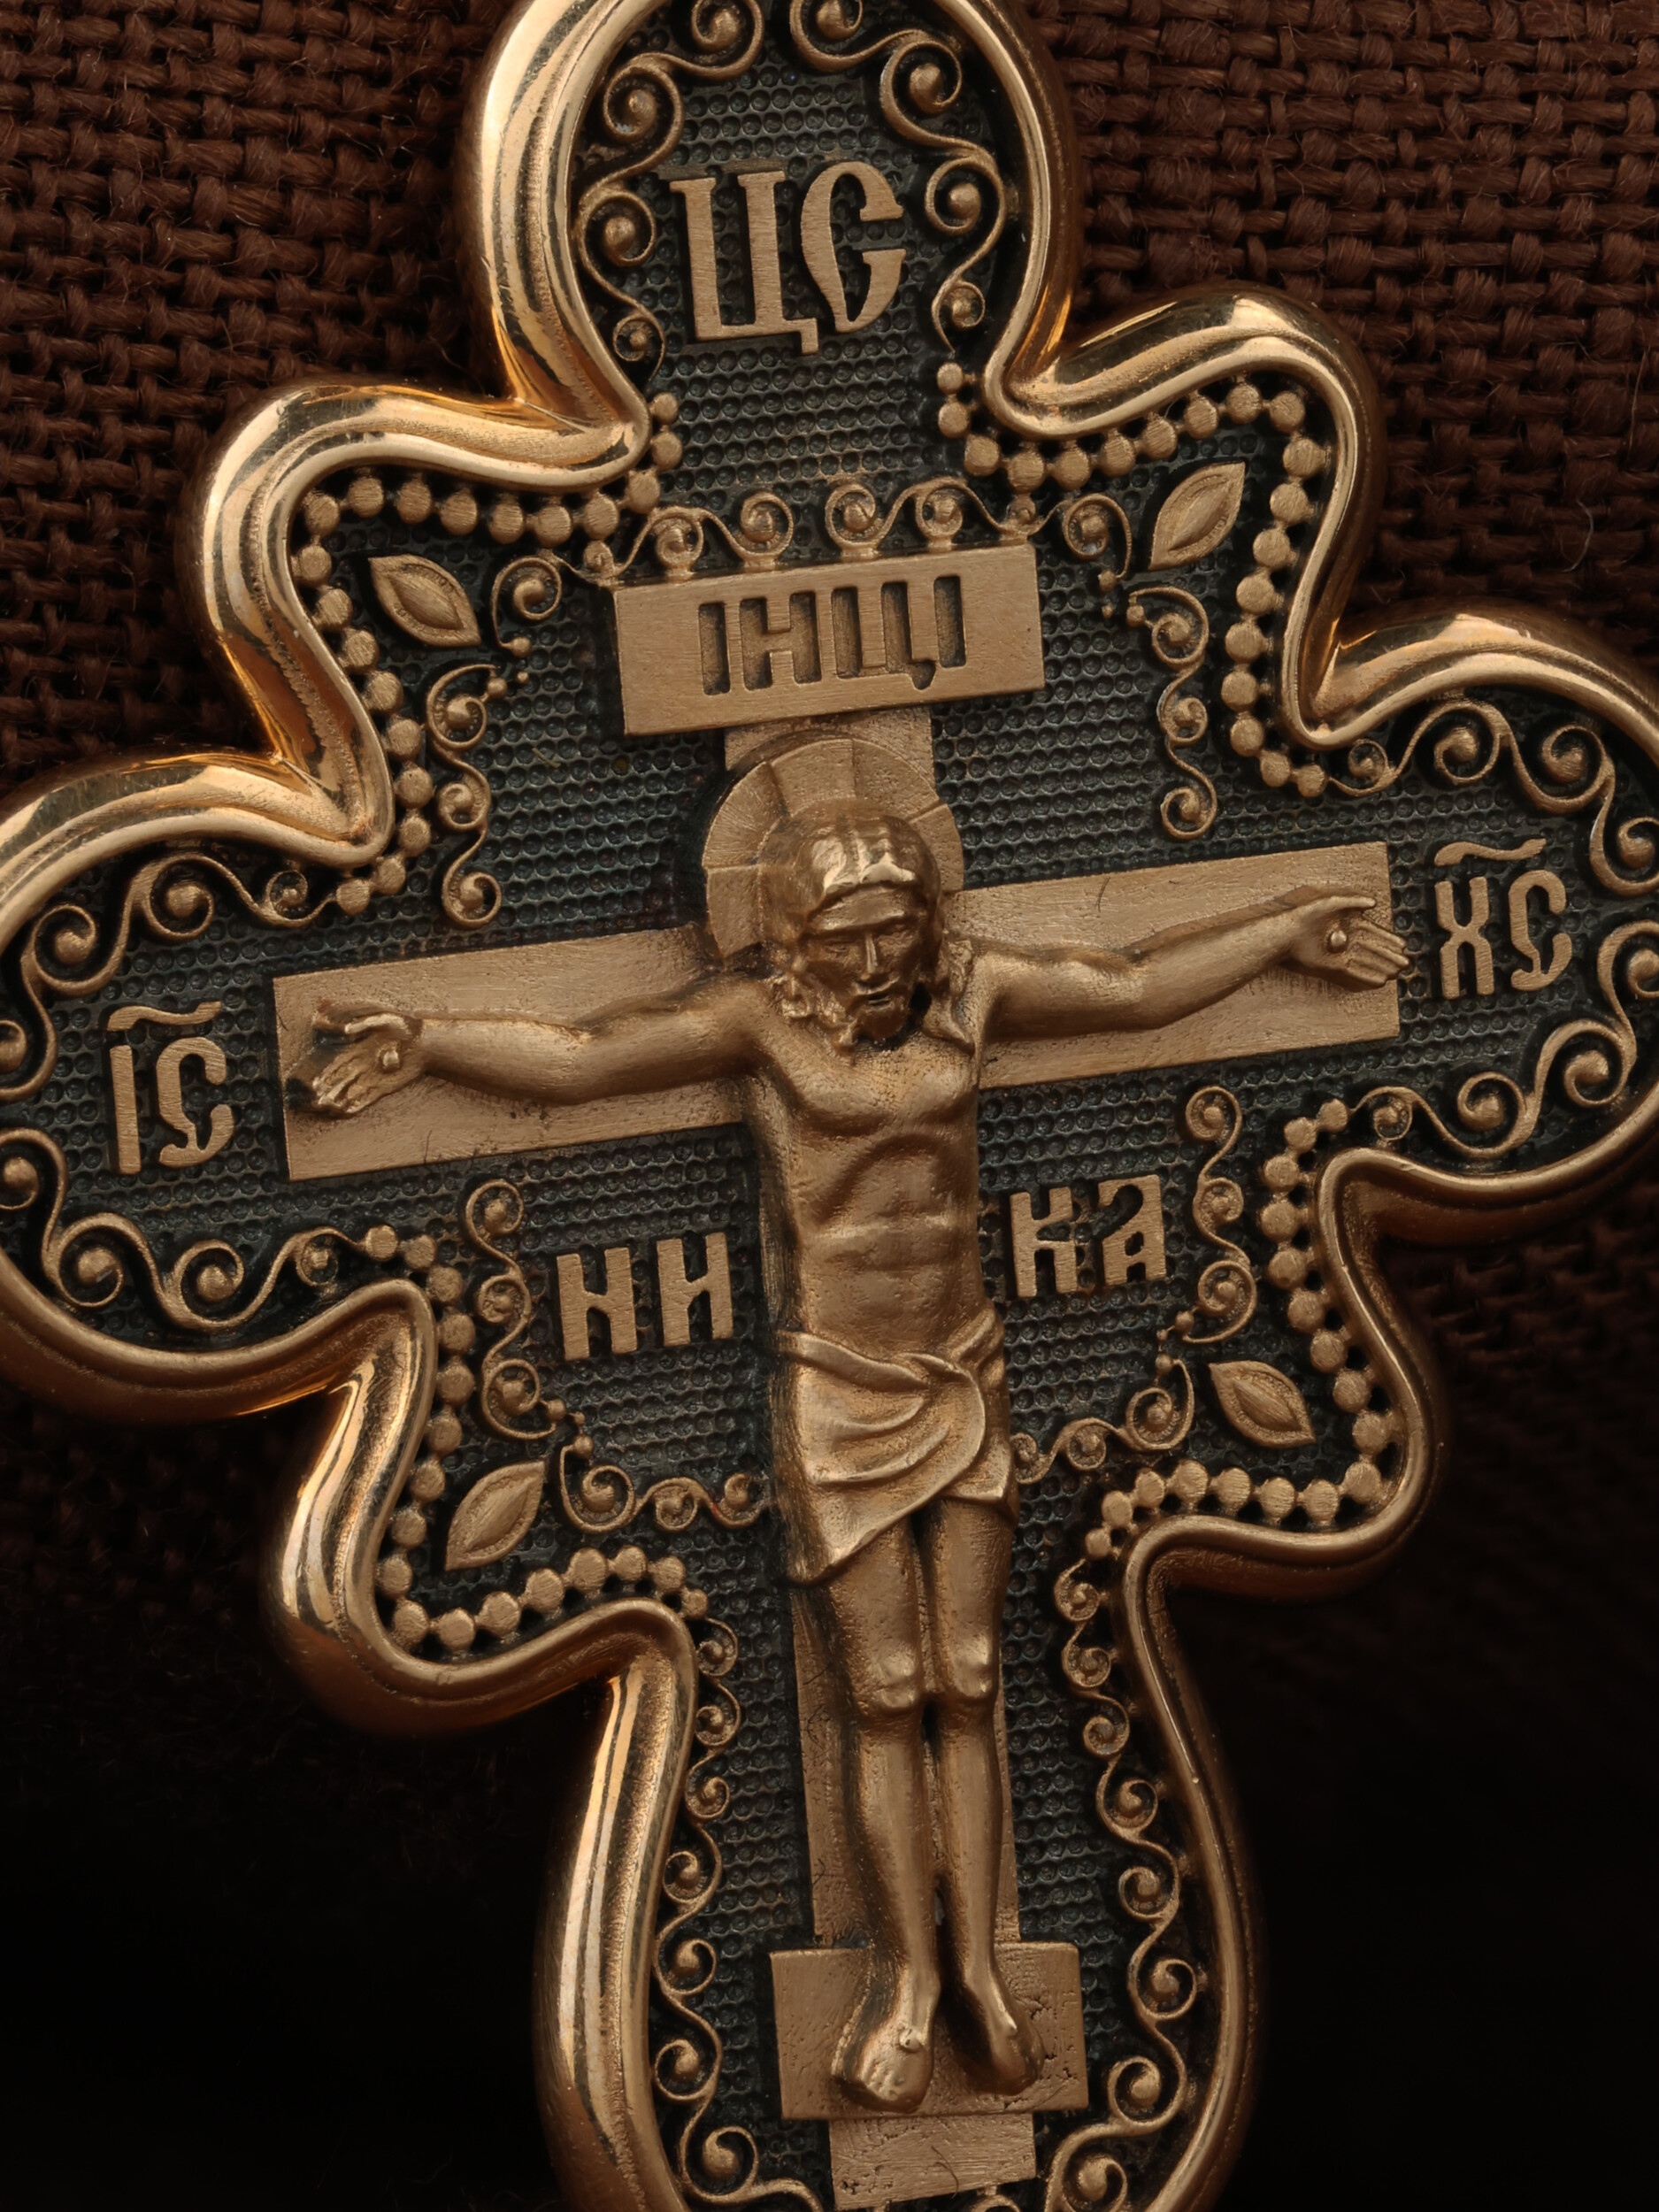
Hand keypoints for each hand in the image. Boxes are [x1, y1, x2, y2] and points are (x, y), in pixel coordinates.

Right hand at [298, 1002, 426, 1116]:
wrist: (424, 1041)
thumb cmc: (400, 1024)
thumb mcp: (377, 1016)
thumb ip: (356, 1019)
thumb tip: (338, 1026)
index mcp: (351, 1046)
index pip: (329, 1060)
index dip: (318, 1070)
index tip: (308, 1079)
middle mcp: (356, 1064)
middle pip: (335, 1078)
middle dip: (322, 1088)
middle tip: (310, 1096)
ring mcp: (367, 1077)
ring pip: (345, 1090)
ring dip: (333, 1099)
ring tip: (320, 1106)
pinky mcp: (380, 1088)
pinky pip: (363, 1099)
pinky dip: (352, 1105)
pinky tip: (339, 1110)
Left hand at [1280, 893, 1409, 991]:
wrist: (1286, 932)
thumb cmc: (1306, 914)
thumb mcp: (1331, 902)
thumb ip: (1353, 900)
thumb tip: (1374, 902)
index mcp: (1347, 923)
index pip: (1373, 932)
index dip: (1388, 938)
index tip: (1402, 944)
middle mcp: (1345, 939)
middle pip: (1372, 948)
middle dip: (1389, 955)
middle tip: (1406, 963)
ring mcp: (1339, 954)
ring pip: (1366, 962)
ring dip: (1381, 967)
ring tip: (1398, 973)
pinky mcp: (1331, 966)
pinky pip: (1354, 973)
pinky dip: (1367, 976)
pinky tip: (1380, 981)